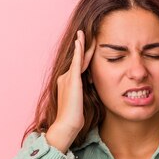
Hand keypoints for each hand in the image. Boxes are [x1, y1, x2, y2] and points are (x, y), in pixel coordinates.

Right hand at [47, 30, 95, 151]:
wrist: (66, 125)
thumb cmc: (75, 118)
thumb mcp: (82, 102)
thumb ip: (85, 92)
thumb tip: (93, 89)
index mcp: (67, 83)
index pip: (78, 65)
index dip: (82, 55)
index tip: (87, 46)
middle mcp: (65, 78)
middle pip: (77, 59)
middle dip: (81, 46)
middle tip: (84, 33)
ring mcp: (67, 78)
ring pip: (77, 59)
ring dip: (81, 46)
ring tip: (83, 33)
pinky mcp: (72, 81)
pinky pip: (76, 63)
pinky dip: (78, 52)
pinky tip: (80, 43)